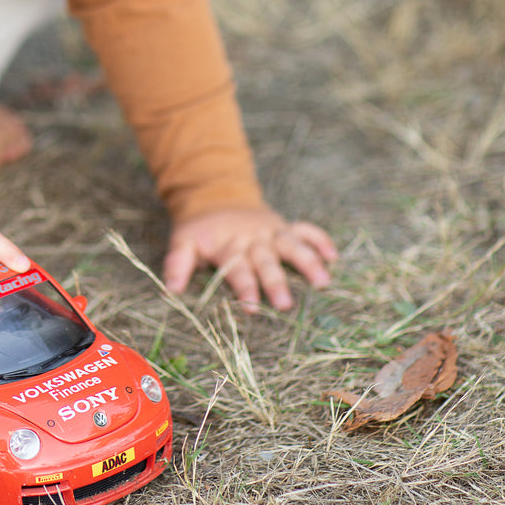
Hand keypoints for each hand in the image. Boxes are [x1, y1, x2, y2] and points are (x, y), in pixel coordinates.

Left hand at [163, 205, 336, 311]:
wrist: (215, 196)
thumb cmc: (201, 230)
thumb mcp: (183, 242)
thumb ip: (177, 264)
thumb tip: (170, 290)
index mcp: (228, 245)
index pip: (237, 268)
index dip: (244, 287)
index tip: (251, 308)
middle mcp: (253, 239)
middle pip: (266, 261)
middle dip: (276, 282)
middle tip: (285, 305)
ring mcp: (271, 231)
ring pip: (292, 244)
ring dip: (307, 261)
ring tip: (324, 281)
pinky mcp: (283, 226)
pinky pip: (305, 230)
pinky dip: (319, 240)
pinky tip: (334, 257)